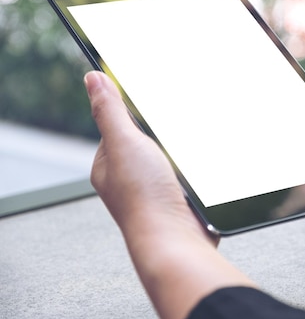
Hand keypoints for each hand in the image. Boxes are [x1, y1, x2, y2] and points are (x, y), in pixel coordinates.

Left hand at [86, 72, 201, 238]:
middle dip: (163, 134)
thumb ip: (110, 111)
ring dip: (182, 153)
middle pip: (149, 140)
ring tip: (185, 155)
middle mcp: (129, 179)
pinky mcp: (179, 199)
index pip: (118, 126)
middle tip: (172, 135)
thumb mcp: (124, 143)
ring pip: (172, 156)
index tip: (149, 103)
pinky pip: (188, 173)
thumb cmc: (144, 198)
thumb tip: (92, 78)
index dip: (134, 114)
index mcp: (108, 165)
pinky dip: (194, 170)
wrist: (176, 239)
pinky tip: (198, 170)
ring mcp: (156, 190)